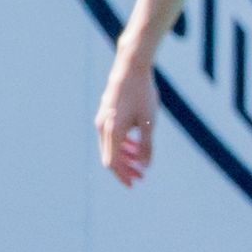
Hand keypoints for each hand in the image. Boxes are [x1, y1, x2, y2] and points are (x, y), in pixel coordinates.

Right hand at [96, 49, 159, 185]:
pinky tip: (135, 145)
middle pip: (111, 156)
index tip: (135, 183)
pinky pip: (111, 135)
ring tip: (140, 162)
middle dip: (126, 168)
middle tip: (140, 177)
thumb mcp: (149, 122)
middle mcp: (103, 127)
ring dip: (125, 156)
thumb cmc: (142, 94)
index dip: (123, 175)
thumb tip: (144, 166)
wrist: (131, 68)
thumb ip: (147, 146)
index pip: (112, 163)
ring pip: (111, 145)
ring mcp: (103, 119)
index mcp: (112, 131)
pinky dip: (122, 143)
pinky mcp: (106, 113)